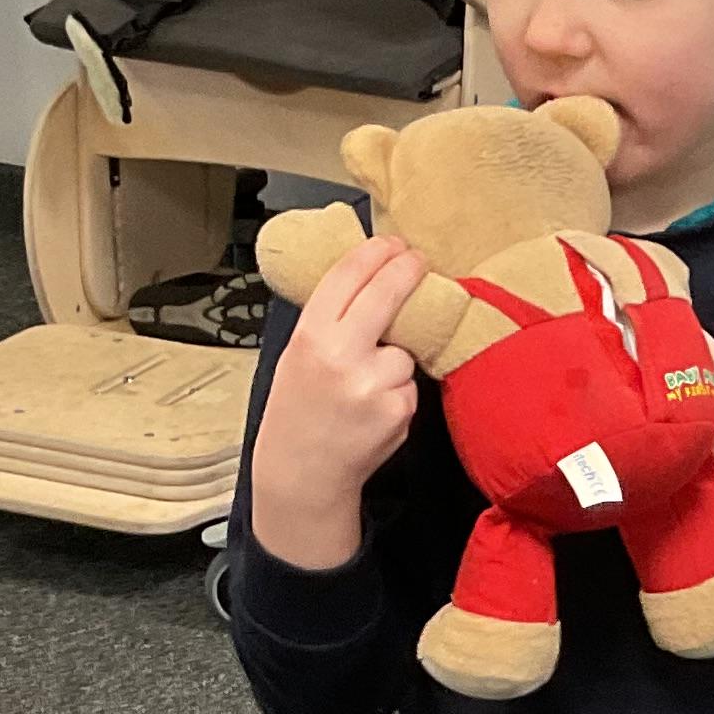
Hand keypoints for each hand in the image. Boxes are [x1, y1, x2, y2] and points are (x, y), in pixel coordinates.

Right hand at [251, 236, 422, 569]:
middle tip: (417, 259)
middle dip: (406, 270)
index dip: (373, 253)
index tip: (390, 242)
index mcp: (311, 338)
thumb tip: (368, 276)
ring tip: (364, 386)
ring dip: (394, 359)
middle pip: (386, 296)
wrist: (303, 471)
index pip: (347, 278)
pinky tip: (373, 409)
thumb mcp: (296, 355)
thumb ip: (329, 320)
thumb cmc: (299, 410)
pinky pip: (410, 384)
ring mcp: (374, 385)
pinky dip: (398, 391)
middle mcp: (342, 357)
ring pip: (404, 350)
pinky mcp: (399, 411)